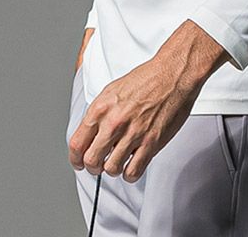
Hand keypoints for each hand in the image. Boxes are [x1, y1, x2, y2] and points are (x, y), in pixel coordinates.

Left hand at [67, 19, 230, 181]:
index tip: (79, 163)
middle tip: (99, 164)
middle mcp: (114, 122)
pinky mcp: (151, 143)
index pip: (77, 144)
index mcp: (101, 108)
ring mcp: (133, 134)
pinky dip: (130, 174)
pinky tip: (132, 165)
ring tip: (119, 161)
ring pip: (111, 169)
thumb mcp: (113, 90)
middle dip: (93, 166)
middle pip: (91, 160)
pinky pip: (133, 172)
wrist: (172, 74)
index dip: (75, 159)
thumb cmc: (146, 79)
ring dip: (113, 169)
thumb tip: (92, 133)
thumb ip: (100, 113)